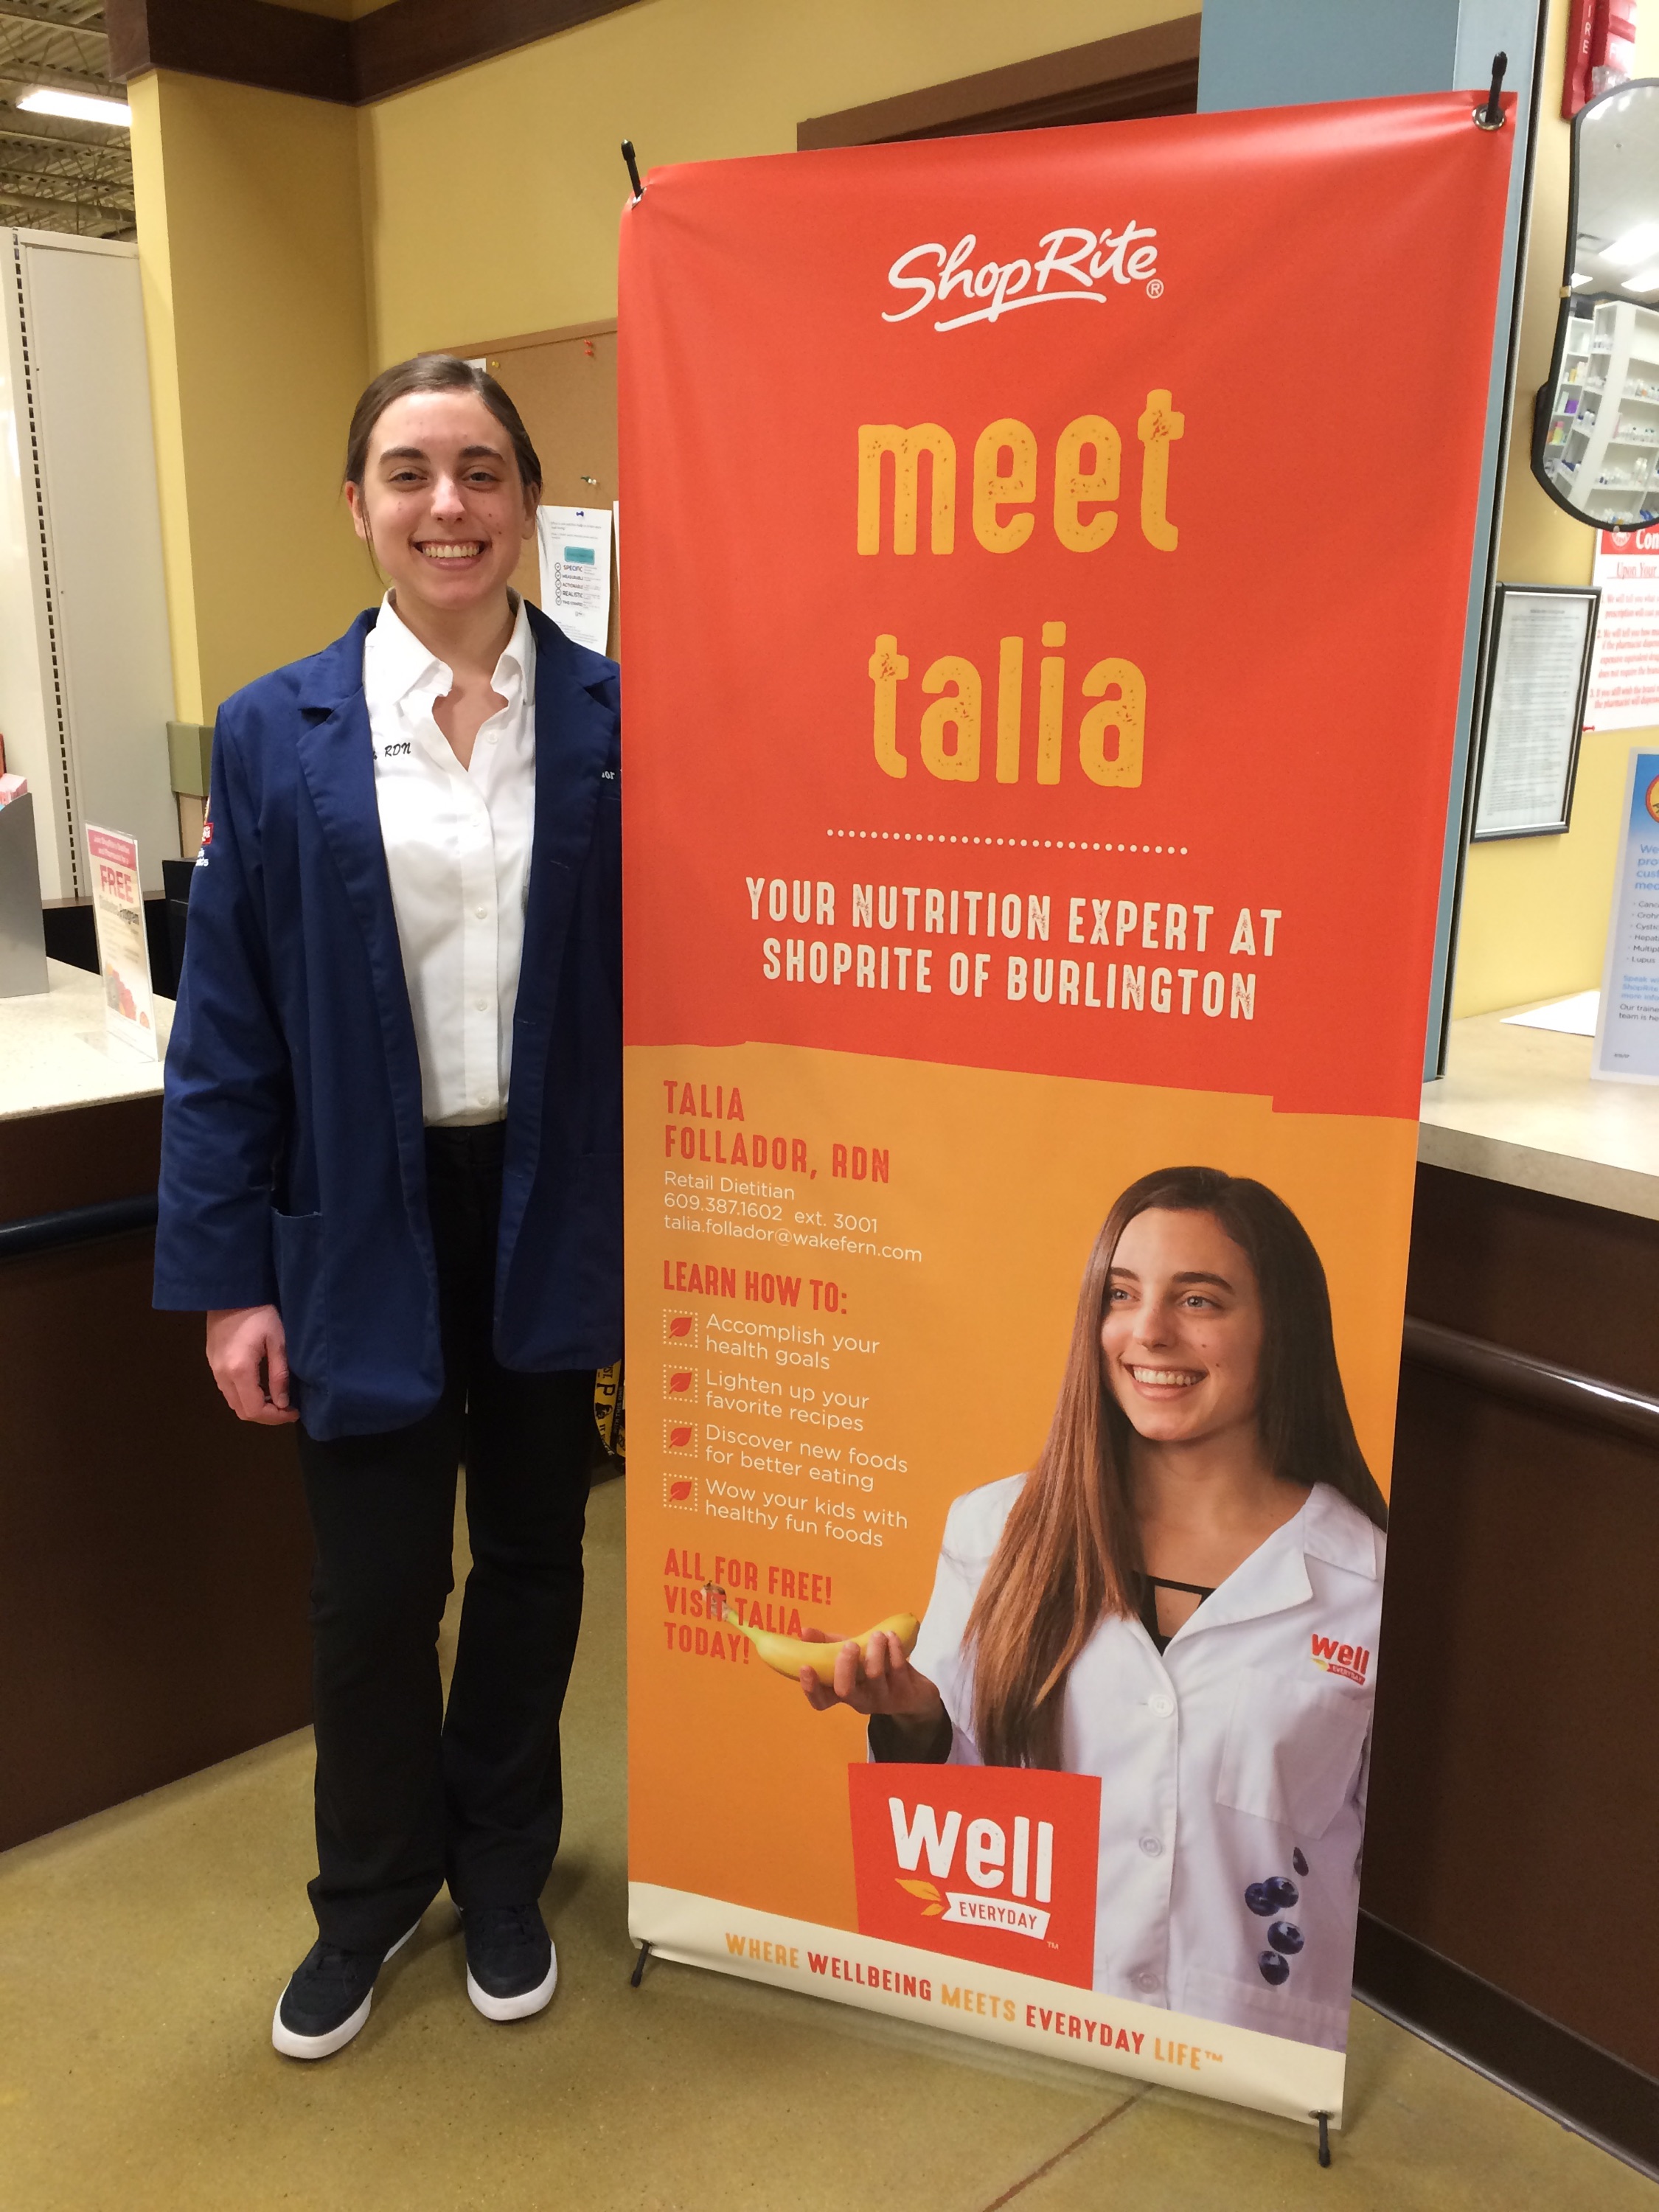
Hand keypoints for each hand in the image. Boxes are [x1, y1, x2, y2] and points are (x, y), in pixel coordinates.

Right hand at [205, 1305, 298, 1424]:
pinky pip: (228, 1390)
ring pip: (234, 1402)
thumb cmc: (260, 1313)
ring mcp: (214, 1370)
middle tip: (288, 1408)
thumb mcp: (278, 1341)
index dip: (276, 1417)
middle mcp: (222, 1375)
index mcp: (239, 1370)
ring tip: (277, 1398)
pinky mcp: (213, 1363)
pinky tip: (262, 1386)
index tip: (295, 1411)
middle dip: (267, 1415)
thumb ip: (279, 1374)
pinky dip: (245, 1396)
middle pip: (242, 1411)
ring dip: (255, 1406)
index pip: (254, 1410)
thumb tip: (284, 1403)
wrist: (232, 1292)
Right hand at [797, 1627, 945, 1734]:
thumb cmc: (874, 1670)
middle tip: (849, 1645)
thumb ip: (827, 1646)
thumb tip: (803, 1632)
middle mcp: (860, 1700)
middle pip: (846, 1691)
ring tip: (877, 1635)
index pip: (821, 1702)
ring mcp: (883, 1698)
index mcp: (844, 1693)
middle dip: (845, 1665)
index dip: (811, 1688)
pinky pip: (898, 1667)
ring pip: (874, 1675)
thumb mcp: (851, 1659)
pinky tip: (891, 1636)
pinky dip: (894, 1648)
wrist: (915, 1694)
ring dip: (874, 1650)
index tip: (805, 1666)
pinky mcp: (905, 1691)